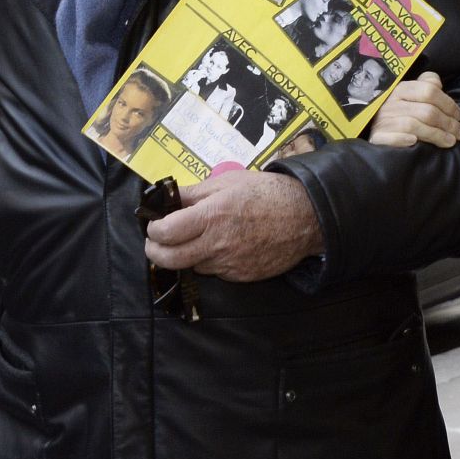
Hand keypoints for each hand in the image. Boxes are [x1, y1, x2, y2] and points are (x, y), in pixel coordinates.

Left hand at [142, 171, 323, 281]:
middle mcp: (217, 244)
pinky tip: (220, 246)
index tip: (154, 224)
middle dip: (155, 252)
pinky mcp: (240, 277)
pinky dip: (210, 261)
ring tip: (194, 239)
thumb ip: (193, 193)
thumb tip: (166, 197)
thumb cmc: (267, 193)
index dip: (153, 229)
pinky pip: (215, 272)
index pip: (165, 232)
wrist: (305, 217)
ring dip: (186, 255)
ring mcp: (229, 264)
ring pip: (192, 266)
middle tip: (155, 243)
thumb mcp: (228, 181)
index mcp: (211, 216)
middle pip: (170, 260)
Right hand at [368, 71, 459, 148]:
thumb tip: (438, 84)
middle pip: (426, 111)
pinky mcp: (376, 137)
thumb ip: (426, 85)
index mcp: (401, 89)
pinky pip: (390, 137)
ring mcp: (382, 120)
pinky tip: (414, 142)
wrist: (369, 124)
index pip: (429, 91)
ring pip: (413, 125)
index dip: (448, 104)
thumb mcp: (410, 93)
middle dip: (448, 123)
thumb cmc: (398, 111)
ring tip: (450, 142)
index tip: (459, 116)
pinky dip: (402, 139)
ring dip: (435, 134)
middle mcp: (390, 103)